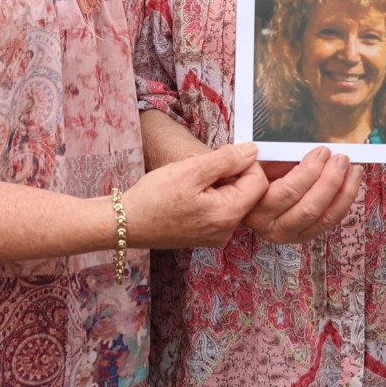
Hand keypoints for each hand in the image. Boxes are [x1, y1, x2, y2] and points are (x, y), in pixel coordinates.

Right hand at [121, 143, 268, 249]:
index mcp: (227, 215)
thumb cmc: (154, 197)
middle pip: (248, 192)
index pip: (258, 182)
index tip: (221, 156)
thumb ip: (226, 160)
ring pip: (233, 199)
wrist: (127, 223)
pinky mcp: (206, 235)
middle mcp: (227, 231)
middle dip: (229, 173)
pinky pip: (220, 209)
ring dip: (218, 183)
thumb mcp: (191, 170)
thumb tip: (252, 151)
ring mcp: (217, 235)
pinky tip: (188, 192)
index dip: (245, 163)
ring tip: (191, 179)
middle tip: (200, 167)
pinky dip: (210, 195)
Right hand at [244, 147, 361, 244]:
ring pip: (324, 217)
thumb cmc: (255, 179)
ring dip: (344, 191)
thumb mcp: (260, 166)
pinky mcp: (305, 237)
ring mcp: (290, 236)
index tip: (322, 151)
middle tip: (341, 159)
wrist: (249, 202)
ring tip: (353, 169)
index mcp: (256, 208)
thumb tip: (314, 151)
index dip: (309, 171)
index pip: (288, 191)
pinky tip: (351, 183)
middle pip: (309, 207)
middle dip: (330, 180)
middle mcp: (272, 228)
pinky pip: (330, 221)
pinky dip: (344, 202)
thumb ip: (280, 160)